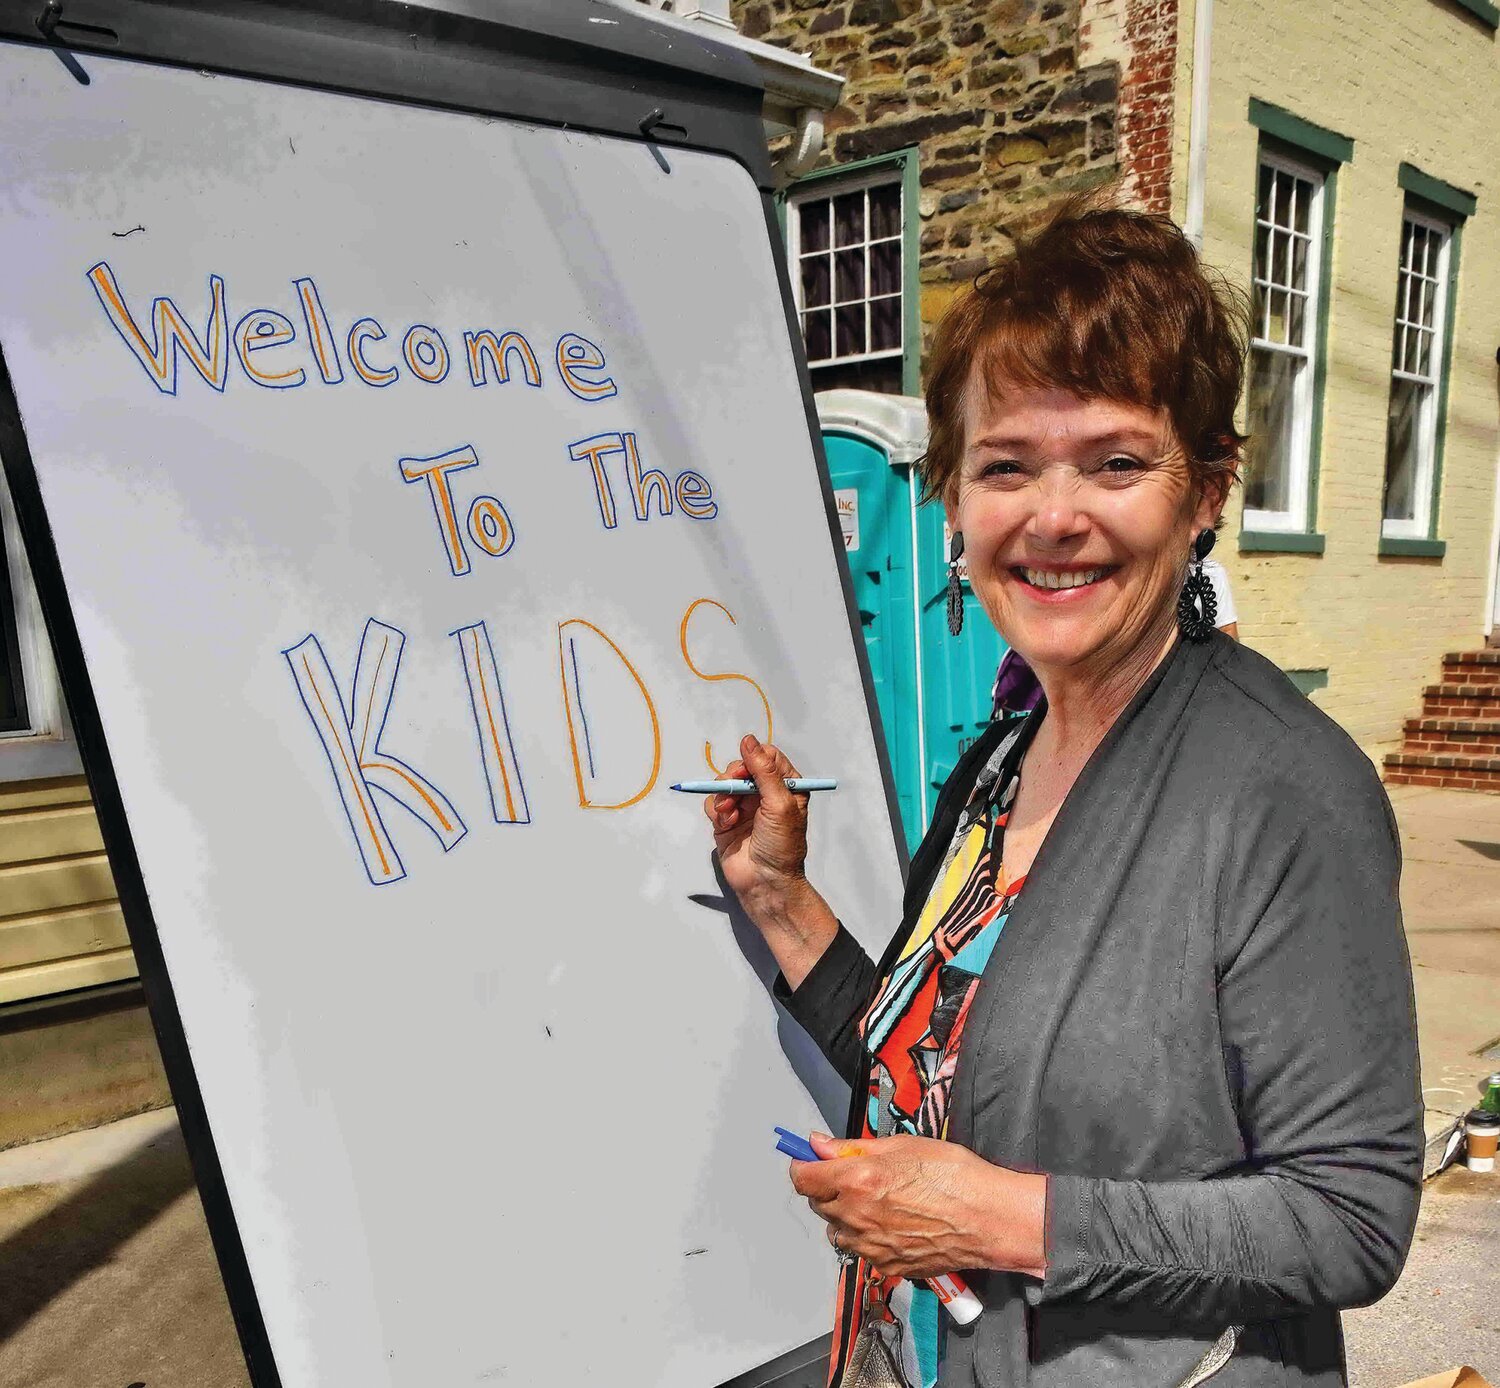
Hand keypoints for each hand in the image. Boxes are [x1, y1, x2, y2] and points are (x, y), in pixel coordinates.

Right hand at [704, 734, 812, 917]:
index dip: (754, 758)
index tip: (746, 768)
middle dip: (734, 776)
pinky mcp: (725, 822)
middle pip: (741, 767)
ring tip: (729, 814)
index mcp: (786, 787)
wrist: (765, 883)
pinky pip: (713, 804)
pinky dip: (716, 812)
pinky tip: (726, 824)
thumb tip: (748, 740)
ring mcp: (744, 808)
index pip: (767, 758)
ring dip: (723, 796)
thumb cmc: (781, 846)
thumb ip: (764, 771)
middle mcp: (764, 795)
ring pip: (724, 784)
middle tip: (733, 788)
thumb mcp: (780, 804)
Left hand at [789, 1132, 1047, 1281]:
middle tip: (853, 1175)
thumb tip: (819, 1144)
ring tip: (877, 1201)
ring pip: (837, 1230)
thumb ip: (853, 1147)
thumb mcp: (901, 1145)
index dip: (804, 1166)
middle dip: (827, 1188)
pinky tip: (893, 1223)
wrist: (987, 1218)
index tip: (810, 1161)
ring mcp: (871, 1246)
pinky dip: (868, 1238)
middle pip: (818, 1204)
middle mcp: (857, 1216)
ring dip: (845, 1215)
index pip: (803, 1178)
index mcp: (857, 1180)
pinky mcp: (887, 1266)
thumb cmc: (952, 1175)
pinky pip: (862, 1251)